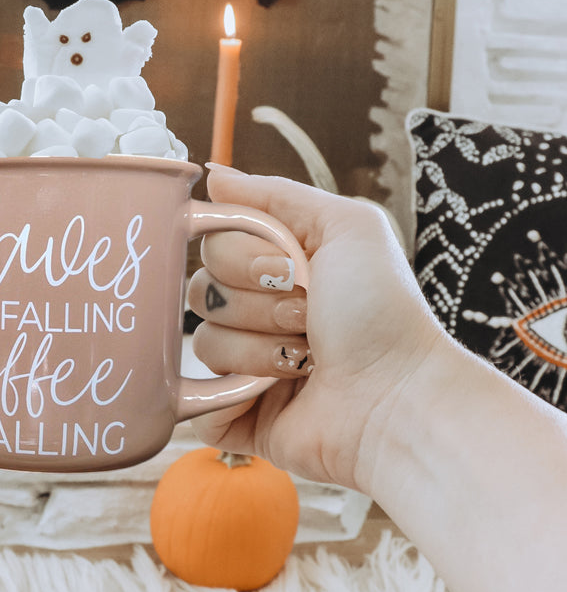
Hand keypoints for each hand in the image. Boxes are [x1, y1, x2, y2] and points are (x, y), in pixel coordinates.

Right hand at [187, 166, 446, 492]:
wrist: (397, 396)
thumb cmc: (382, 311)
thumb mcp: (347, 226)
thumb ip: (276, 195)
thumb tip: (211, 176)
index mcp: (274, 270)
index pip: (215, 244)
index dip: (243, 255)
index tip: (288, 267)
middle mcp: (254, 314)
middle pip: (201, 290)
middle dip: (257, 303)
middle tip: (306, 317)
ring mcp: (242, 366)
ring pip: (204, 343)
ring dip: (258, 350)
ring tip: (305, 362)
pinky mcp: (233, 415)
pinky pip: (193, 398)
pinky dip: (229, 395)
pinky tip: (271, 394)